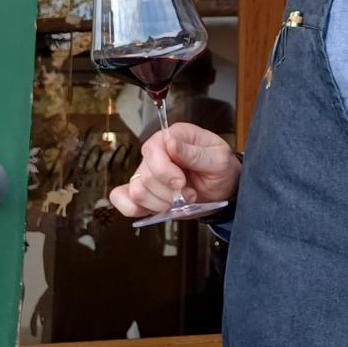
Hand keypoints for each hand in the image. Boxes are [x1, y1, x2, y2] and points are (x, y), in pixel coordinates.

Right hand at [109, 123, 240, 218]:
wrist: (224, 188)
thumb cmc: (222, 168)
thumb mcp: (218, 159)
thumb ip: (194, 152)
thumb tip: (170, 142)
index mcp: (173, 136)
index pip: (153, 150)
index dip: (165, 171)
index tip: (181, 183)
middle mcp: (156, 152)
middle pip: (144, 176)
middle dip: (168, 193)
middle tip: (188, 194)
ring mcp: (147, 172)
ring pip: (137, 192)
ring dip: (160, 203)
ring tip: (179, 202)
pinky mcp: (144, 191)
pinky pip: (123, 200)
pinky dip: (135, 209)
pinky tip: (155, 210)